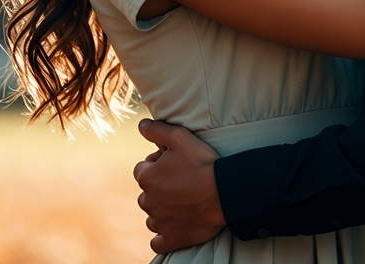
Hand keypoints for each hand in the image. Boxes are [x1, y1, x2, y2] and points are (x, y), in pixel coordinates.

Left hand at [133, 119, 224, 254]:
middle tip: (181, 180)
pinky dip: (163, 234)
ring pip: (152, 215)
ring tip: (182, 200)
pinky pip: (158, 240)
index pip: (143, 168)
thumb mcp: (180, 137)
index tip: (175, 162)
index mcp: (147, 178)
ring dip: (161, 209)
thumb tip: (141, 125)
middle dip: (159, 186)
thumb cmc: (202, 163)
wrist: (223, 192)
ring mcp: (159, 222)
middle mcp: (148, 201)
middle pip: (147, 192)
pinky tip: (175, 224)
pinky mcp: (171, 238)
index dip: (157, 163)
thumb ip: (157, 130)